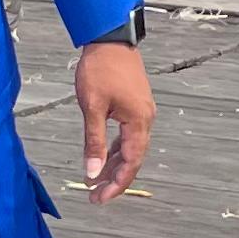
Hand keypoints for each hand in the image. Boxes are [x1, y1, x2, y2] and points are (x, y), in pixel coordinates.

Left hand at [75, 39, 154, 202]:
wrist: (110, 39)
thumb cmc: (101, 69)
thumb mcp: (92, 108)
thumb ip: (93, 142)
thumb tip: (92, 172)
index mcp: (138, 122)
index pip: (131, 163)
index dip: (116, 184)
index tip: (99, 198)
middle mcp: (145, 119)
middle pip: (133, 158)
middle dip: (115, 179)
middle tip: (95, 195)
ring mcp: (142, 112)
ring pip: (130, 147)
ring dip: (115, 164)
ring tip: (96, 180)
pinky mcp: (135, 105)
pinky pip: (128, 135)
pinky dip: (116, 148)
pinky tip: (104, 156)